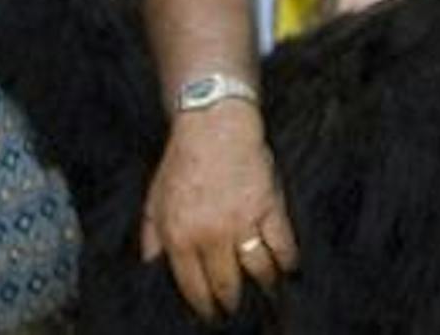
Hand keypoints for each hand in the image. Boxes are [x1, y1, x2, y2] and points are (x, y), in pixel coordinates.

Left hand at [141, 102, 297, 320]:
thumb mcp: (155, 199)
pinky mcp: (268, 207)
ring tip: (266, 294)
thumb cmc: (183, 161)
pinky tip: (288, 269)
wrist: (214, 125)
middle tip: (237, 310)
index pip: (194, 287)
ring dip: (263, 286)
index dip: (204, 306)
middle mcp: (211, 235)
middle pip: (227, 284)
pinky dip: (288, 260)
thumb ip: (151, 237)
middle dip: (232, 302)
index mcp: (180, 236)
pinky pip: (283, 244)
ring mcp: (242, 223)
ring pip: (258, 270)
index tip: (211, 314)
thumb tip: (150, 266)